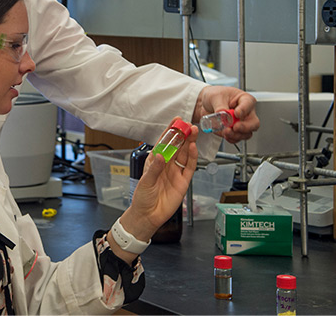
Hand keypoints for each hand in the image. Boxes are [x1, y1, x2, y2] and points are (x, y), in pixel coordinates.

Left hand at [109, 122, 197, 261]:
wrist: (148, 215)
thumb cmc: (143, 197)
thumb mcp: (146, 181)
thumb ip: (155, 169)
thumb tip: (161, 156)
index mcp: (155, 161)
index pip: (164, 143)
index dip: (170, 131)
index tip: (176, 121)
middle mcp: (167, 164)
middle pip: (177, 146)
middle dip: (183, 135)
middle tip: (188, 125)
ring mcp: (176, 172)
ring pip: (185, 154)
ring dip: (189, 143)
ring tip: (193, 132)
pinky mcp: (183, 182)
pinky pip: (189, 167)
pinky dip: (192, 157)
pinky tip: (193, 148)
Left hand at [193, 85, 258, 143]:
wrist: (204, 105)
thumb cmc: (214, 96)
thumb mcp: (215, 96)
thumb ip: (220, 106)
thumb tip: (223, 114)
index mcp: (244, 99)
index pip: (249, 104)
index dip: (244, 110)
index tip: (237, 113)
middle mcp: (246, 112)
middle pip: (254, 123)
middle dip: (245, 127)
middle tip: (235, 127)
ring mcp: (242, 123)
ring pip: (246, 133)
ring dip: (236, 135)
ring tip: (226, 131)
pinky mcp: (234, 131)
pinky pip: (237, 138)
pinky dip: (231, 138)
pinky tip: (225, 135)